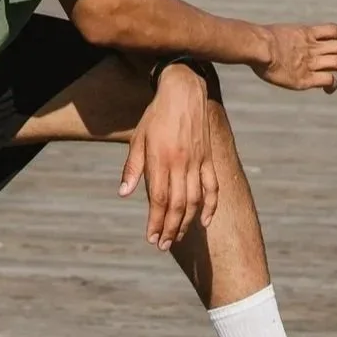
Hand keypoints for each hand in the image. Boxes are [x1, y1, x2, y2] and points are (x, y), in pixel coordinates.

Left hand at [119, 63, 218, 249]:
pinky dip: (211, 206)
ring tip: (177, 237)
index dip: (156, 222)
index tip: (152, 238)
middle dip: (170, 229)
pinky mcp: (208, 159)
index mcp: (160, 160)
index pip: (159, 200)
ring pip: (195, 200)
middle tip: (163, 245)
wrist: (183, 92)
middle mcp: (180, 164)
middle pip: (177, 205)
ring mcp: (197, 162)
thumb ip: (132, 168)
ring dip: (187, 223)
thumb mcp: (138, 139)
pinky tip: (204, 222)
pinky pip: (212, 187)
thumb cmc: (156, 116)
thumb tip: (124, 194)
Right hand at [252, 23, 336, 93]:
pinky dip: (333, 84)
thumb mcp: (277, 33)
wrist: (258, 47)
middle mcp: (313, 47)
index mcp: (307, 33)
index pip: (334, 30)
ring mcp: (311, 62)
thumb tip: (278, 41)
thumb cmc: (259, 40)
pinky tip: (332, 88)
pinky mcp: (306, 78)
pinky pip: (328, 79)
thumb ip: (286, 38)